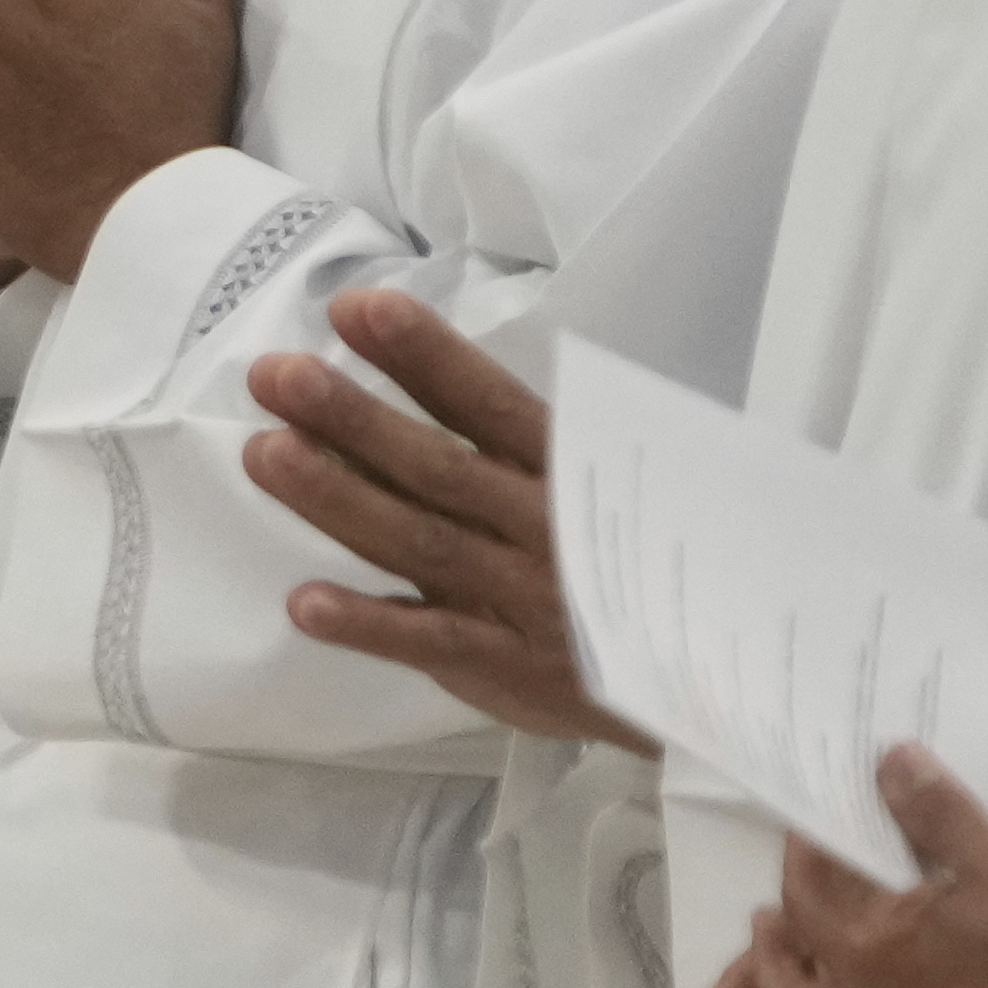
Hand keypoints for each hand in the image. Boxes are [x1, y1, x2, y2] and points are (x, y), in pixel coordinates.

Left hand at [243, 290, 647, 749]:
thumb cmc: (644, 559)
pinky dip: (369, 626)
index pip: (490, 403)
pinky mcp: (503, 667)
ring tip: (266, 453)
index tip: (356, 310)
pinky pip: (431, 644)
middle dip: (352, 419)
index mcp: (569, 471)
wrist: (721, 677)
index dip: (425, 356)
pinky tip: (304, 603)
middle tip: (275, 373)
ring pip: (419, 543)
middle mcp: (540, 528)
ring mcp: (519, 599)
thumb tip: (418, 364)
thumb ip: (524, 435)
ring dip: (338, 499)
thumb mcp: (613, 480)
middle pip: (437, 467)